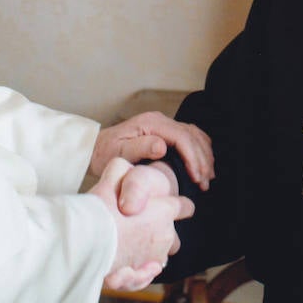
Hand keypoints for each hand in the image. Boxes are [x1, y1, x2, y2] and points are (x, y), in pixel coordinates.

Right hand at [88, 158, 194, 291]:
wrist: (87, 242)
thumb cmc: (100, 208)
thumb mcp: (113, 174)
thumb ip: (123, 169)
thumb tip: (125, 168)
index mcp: (165, 210)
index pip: (185, 207)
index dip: (176, 206)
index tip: (164, 207)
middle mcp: (166, 234)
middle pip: (169, 233)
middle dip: (155, 230)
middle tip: (133, 226)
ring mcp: (155, 256)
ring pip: (157, 254)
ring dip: (145, 251)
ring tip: (125, 245)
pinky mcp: (142, 275)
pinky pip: (144, 274)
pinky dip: (137, 272)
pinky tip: (127, 266)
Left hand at [91, 111, 213, 190]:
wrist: (95, 148)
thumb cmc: (105, 152)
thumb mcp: (119, 152)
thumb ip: (140, 148)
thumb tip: (162, 146)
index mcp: (151, 123)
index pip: (182, 136)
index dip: (193, 157)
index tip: (197, 176)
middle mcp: (160, 120)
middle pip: (191, 136)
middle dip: (202, 160)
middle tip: (205, 182)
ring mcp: (163, 125)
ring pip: (194, 135)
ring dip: (204, 156)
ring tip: (207, 177)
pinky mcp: (165, 132)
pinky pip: (190, 137)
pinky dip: (200, 150)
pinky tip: (203, 164)